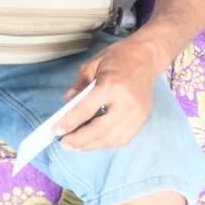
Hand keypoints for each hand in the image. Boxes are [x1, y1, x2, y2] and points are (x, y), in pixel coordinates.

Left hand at [55, 37, 162, 151]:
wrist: (146, 57)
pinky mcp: (142, 119)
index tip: (57, 130)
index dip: (69, 122)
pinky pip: (123, 139)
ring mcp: (137, 113)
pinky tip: (94, 143)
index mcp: (111, 85)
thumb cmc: (118, 58)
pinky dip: (107, 144)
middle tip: (64, 144)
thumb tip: (67, 105)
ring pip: (112, 138)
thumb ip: (79, 86)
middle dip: (80, 140)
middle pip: (99, 129)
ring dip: (92, 145)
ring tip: (77, 146)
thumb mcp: (92, 65)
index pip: (86, 109)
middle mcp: (126, 102)